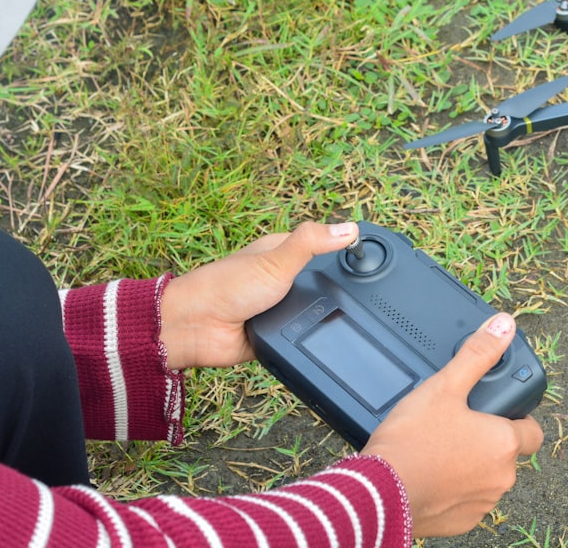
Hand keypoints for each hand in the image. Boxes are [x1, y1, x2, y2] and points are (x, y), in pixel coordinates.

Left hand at [158, 221, 358, 369]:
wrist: (197, 329)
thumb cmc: (226, 286)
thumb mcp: (276, 259)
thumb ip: (312, 243)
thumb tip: (349, 229)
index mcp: (280, 253)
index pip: (321, 246)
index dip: (343, 248)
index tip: (370, 254)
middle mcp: (280, 279)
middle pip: (321, 282)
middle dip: (335, 290)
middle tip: (366, 294)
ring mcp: (278, 307)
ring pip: (313, 311)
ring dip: (320, 316)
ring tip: (348, 319)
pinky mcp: (276, 335)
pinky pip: (301, 336)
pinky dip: (307, 337)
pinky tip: (322, 339)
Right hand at [362, 313, 544, 536]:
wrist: (380, 492)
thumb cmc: (413, 440)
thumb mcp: (445, 386)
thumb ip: (477, 355)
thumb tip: (505, 325)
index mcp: (504, 443)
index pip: (533, 431)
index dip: (518, 417)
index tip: (497, 410)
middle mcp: (502, 478)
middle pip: (507, 453)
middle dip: (487, 439)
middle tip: (457, 423)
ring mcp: (483, 503)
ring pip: (487, 477)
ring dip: (472, 464)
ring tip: (438, 447)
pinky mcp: (462, 523)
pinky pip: (467, 500)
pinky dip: (454, 488)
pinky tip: (430, 472)